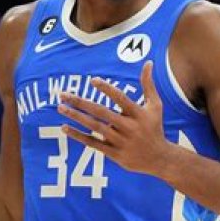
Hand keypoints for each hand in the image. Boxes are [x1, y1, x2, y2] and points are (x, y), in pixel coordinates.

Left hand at [57, 61, 170, 175]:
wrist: (159, 159)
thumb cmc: (154, 127)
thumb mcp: (155, 105)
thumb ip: (148, 84)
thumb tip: (148, 62)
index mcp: (138, 114)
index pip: (121, 98)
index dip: (107, 89)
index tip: (93, 80)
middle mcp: (129, 127)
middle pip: (102, 112)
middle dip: (81, 102)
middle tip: (63, 94)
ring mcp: (120, 141)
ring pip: (95, 127)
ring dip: (76, 117)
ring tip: (60, 107)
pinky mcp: (114, 153)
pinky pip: (93, 143)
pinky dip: (78, 135)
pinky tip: (65, 127)